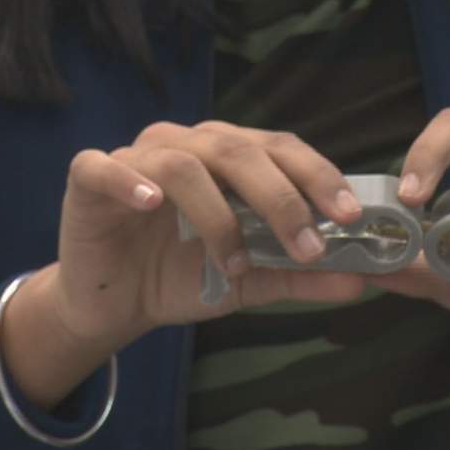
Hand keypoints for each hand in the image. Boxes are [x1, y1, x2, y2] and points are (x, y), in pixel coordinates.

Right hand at [0, 122, 367, 407]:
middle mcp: (188, 145)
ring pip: (185, 165)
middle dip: (283, 199)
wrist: (115, 304)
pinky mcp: (88, 177)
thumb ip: (301, 276)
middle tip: (310, 245)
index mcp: (230, 155)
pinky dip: (129, 182)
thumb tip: (361, 282)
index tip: (350, 217)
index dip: (319, 177)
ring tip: (236, 263)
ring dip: (219, 215)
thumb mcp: (251, 282)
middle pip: (241, 152)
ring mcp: (137, 156)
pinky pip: (104, 168)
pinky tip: (152, 206)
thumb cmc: (185, 277)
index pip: (283, 149)